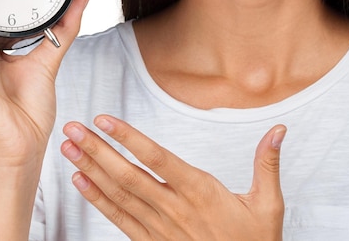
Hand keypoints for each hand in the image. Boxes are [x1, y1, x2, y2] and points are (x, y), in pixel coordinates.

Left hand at [61, 116, 285, 240]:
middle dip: (98, 150)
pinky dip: (98, 201)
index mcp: (200, 192)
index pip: (158, 159)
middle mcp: (175, 208)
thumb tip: (277, 130)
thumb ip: (267, 163)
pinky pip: (120, 220)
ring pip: (120, 195)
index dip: (131, 139)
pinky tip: (82, 184)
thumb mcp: (268, 203)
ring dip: (92, 170)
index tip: (108, 121)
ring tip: (70, 149)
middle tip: (75, 128)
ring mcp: (160, 228)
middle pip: (129, 175)